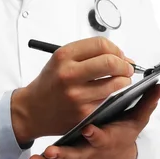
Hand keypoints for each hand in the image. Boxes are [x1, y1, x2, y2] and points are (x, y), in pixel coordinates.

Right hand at [11, 37, 134, 142]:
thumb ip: (89, 54)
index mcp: (63, 56)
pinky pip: (109, 101)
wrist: (32, 110)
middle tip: (127, 68)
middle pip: (111, 63)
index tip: (119, 55)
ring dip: (124, 82)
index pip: (101, 45)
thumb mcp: (61, 60)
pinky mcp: (83, 113)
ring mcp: (77, 96)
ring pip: (115, 84)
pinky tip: (109, 95)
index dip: (116, 49)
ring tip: (120, 82)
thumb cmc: (50, 83)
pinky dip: (115, 97)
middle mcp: (69, 74)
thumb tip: (122, 57)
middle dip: (125, 65)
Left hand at [21, 84, 159, 158]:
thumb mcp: (136, 123)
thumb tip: (159, 87)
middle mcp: (89, 151)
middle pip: (76, 155)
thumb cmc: (122, 137)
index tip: (89, 130)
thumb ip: (145, 104)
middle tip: (52, 152)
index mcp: (106, 140)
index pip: (101, 137)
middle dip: (64, 154)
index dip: (96, 134)